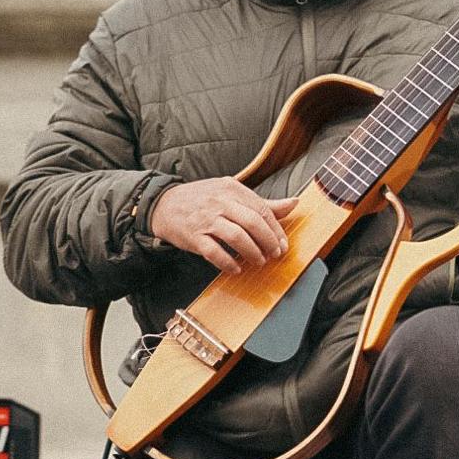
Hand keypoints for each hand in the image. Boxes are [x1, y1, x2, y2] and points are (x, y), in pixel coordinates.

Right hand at [150, 178, 297, 274]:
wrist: (164, 204)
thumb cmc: (203, 200)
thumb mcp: (232, 194)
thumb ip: (263, 203)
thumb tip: (294, 203)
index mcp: (232, 189)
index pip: (262, 210)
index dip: (276, 230)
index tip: (283, 245)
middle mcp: (220, 202)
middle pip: (253, 223)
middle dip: (268, 242)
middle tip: (274, 255)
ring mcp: (206, 219)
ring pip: (236, 237)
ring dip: (252, 252)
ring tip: (258, 261)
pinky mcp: (193, 236)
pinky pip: (214, 252)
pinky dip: (228, 263)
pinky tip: (235, 268)